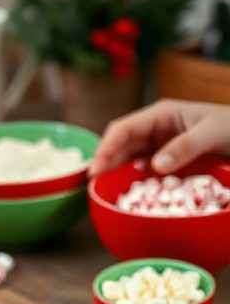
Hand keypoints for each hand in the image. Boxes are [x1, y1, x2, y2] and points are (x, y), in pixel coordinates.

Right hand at [88, 99, 229, 176]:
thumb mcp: (211, 133)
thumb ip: (184, 147)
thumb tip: (156, 165)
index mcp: (161, 113)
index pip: (123, 129)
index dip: (105, 148)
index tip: (95, 170)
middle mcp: (156, 127)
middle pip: (121, 143)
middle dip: (105, 161)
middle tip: (93, 185)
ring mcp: (161, 142)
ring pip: (129, 156)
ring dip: (117, 170)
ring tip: (104, 188)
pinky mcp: (167, 157)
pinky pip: (144, 167)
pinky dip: (134, 177)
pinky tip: (130, 189)